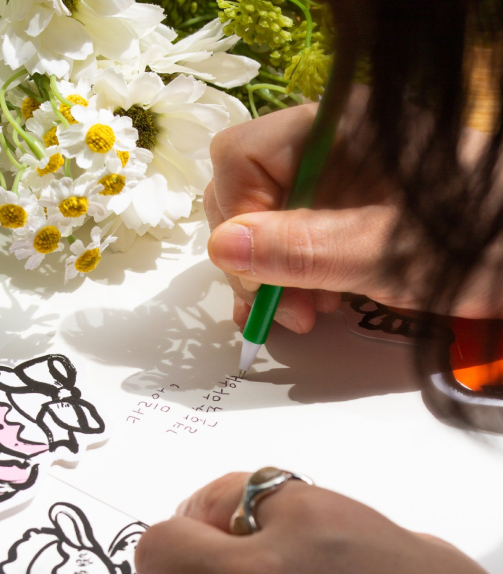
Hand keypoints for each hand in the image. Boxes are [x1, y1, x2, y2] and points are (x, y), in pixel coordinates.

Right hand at [204, 95, 492, 331]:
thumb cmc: (482, 242)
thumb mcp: (391, 252)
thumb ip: (306, 249)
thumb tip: (224, 246)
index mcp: (337, 131)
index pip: (242, 156)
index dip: (239, 216)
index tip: (261, 273)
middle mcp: (329, 152)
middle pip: (246, 192)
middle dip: (253, 257)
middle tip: (283, 307)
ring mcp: (337, 187)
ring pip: (266, 224)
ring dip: (270, 275)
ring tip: (305, 314)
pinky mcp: (346, 219)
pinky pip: (294, 243)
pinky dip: (290, 279)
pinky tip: (310, 308)